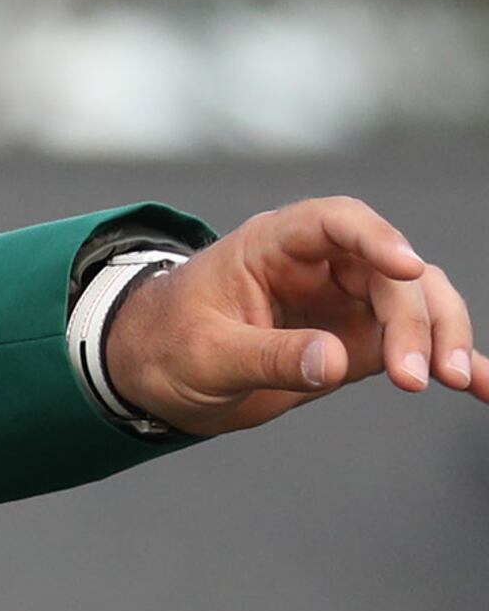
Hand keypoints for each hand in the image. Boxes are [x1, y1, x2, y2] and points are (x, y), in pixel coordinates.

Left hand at [102, 198, 487, 435]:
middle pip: (392, 272)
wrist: (154, 371)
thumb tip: (335, 361)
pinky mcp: (363, 340)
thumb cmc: (168, 346)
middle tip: (417, 375)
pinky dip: (453, 361)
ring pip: (419, 302)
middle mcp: (322, 264)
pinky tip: (484, 388)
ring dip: (442, 337)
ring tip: (449, 382)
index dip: (376, 238)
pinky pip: (418, 344)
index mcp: (274, 245)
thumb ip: (266, 355)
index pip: (335, 223)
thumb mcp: (204, 356)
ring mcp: (349, 300)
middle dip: (416, 318)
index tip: (406, 265)